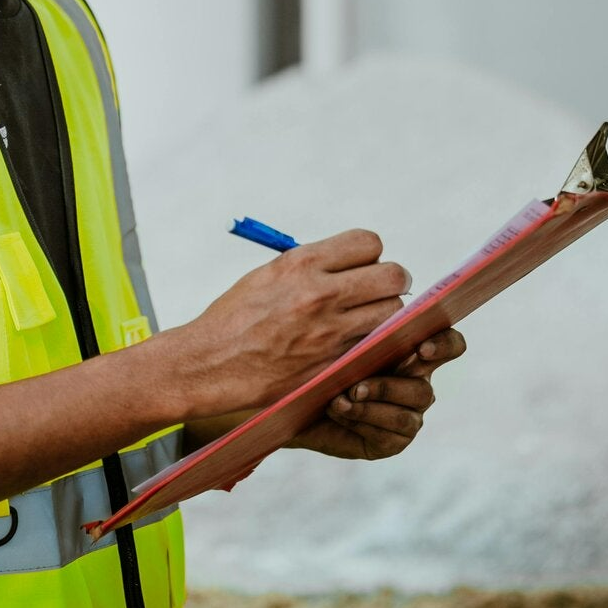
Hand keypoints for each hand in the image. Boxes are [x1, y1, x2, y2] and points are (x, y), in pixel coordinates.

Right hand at [170, 229, 411, 420]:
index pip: (368, 243)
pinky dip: (372, 343)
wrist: (213, 362)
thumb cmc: (236, 317)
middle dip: (390, 282)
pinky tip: (355, 343)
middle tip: (377, 291)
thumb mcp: (269, 274)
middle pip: (393, 276)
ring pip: (393, 313)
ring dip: (385, 314)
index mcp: (301, 263)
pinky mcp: (334, 363)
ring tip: (365, 319)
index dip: (369, 254)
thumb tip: (348, 262)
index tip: (362, 265)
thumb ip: (310, 266)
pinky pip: (376, 346)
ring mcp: (331, 331)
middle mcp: (320, 293)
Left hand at [289, 327, 466, 459]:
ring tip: (341, 397)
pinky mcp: (392, 441)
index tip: (422, 348)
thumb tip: (367, 314)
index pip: (448, 344)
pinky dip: (360, 419)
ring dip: (371, 405)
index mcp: (411, 352)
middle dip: (388, 387)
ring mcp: (407, 415)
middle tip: (357, 385)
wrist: (295, 396)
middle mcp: (415, 384)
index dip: (444, 345)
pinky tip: (337, 409)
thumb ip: (362, 328)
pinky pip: (388, 434)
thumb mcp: (340, 337)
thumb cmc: (320, 357)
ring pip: (405, 415)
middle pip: (425, 389)